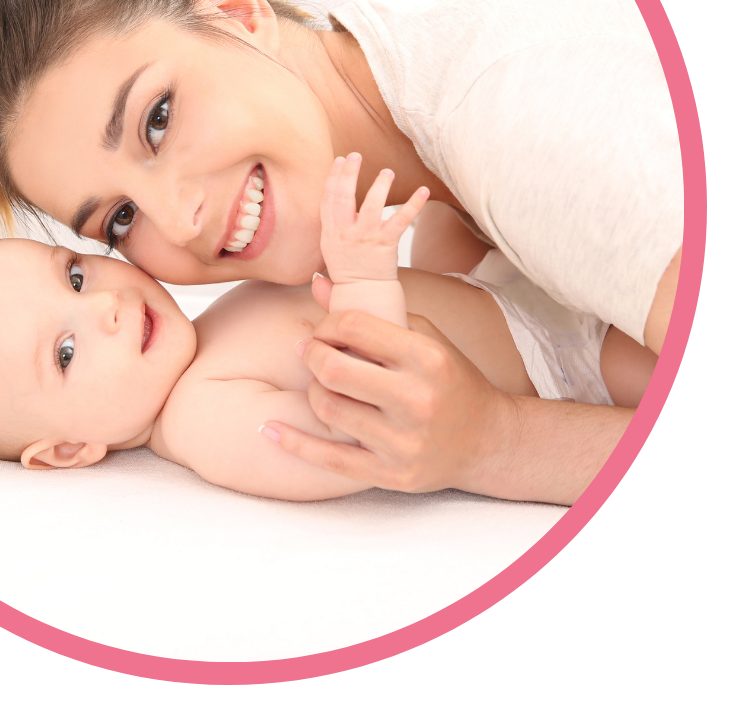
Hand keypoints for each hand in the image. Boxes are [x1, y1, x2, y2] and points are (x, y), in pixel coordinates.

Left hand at [271, 309, 514, 493]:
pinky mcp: (392, 475)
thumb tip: (317, 282)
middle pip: (333, 369)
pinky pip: (328, 458)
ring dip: (312, 390)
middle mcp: (417, 400)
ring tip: (320, 383)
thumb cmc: (451, 379)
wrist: (488, 441)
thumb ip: (373, 310)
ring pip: (327, 408)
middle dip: (311, 354)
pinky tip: (269, 429)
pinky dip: (293, 442)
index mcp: (427, 358)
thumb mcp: (424, 336)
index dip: (327, 324)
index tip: (324, 329)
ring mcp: (404, 442)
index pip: (354, 326)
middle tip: (310, 351)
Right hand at [320, 153, 427, 282]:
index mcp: (330, 232)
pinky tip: (423, 190)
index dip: (332, 177)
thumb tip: (325, 203)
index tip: (340, 160)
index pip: (327, 199)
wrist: (363, 294)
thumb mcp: (327, 252)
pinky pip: (401, 220)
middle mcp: (345, 232)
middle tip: (356, 155)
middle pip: (343, 197)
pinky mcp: (386, 243)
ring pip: (371, 205)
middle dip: (349, 174)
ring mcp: (365, 237)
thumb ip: (326, 231)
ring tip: (387, 172)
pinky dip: (414, 204)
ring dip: (379, 186)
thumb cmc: (347, 272)